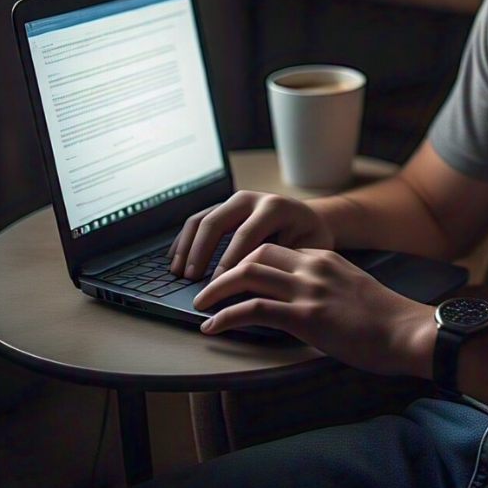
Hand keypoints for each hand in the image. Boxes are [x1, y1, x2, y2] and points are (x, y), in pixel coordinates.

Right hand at [168, 190, 333, 280]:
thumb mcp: (307, 250)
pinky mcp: (225, 206)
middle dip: (200, 253)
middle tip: (191, 279)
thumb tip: (258, 289)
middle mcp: (253, 198)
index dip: (228, 262)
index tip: (216, 286)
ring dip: (187, 246)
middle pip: (216, 222)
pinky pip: (198, 219)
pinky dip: (184, 239)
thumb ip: (284, 264)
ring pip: (202, 218)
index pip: (245, 235)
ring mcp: (236, 201)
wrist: (312, 218)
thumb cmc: (310, 239)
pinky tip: (175, 258)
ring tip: (177, 273)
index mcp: (275, 207)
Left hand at [193, 244, 435, 377]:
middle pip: (256, 253)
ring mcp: (308, 289)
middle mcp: (313, 266)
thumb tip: (301, 302)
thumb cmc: (385, 319)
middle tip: (209, 288)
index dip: (247, 261)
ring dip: (217, 289)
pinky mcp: (305, 316)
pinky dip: (227, 316)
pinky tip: (214, 327)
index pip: (275, 248)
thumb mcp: (352, 289)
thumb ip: (325, 286)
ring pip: (248, 275)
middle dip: (226, 269)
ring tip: (201, 305)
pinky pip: (254, 309)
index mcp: (324, 258)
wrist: (407, 332)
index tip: (232, 276)